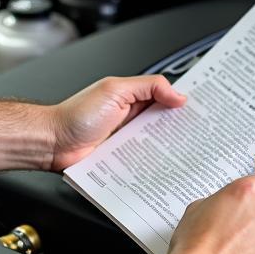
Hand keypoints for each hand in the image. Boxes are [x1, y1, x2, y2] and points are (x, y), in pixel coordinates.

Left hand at [48, 75, 185, 170]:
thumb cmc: (75, 115)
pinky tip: (161, 166)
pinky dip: (151, 163)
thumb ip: (148, 87)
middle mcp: (131, 116)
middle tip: (198, 132)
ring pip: (155, 143)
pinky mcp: (121, 158)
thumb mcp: (115, 90)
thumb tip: (178, 94)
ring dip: (167, 147)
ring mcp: (126, 138)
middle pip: (164, 121)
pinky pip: (142, 160)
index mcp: (132, 95)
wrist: (52, 143)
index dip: (181, 99)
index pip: (164, 94)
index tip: (201, 107)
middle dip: (180, 126)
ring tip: (184, 151)